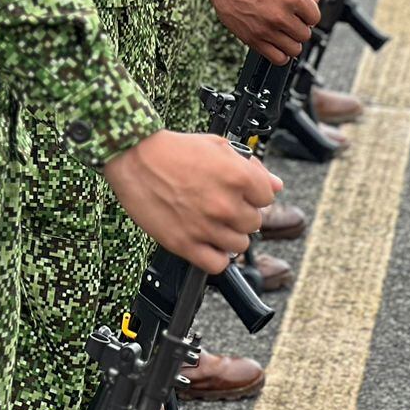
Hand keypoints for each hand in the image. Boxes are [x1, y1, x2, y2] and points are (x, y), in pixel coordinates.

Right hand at [103, 130, 281, 272]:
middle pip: (255, 222)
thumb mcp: (215, 145)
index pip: (268, 197)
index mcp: (237, 176)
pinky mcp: (187, 244)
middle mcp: (226, 204)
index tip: (241, 191)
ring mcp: (207, 226)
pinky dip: (216, 256)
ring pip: (239, 244)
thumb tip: (276, 183)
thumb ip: (250, 165)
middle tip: (220, 202)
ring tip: (210, 219)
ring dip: (229, 233)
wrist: (133, 157)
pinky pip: (218, 264)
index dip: (254, 192)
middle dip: (241, 212)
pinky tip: (206, 239)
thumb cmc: (171, 149)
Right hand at [193, 0, 318, 62]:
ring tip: (282, 32)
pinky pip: (277, 58)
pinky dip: (280, 54)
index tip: (302, 13)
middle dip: (299, 27)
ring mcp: (266, 29)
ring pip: (294, 49)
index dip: (308, 14)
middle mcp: (280, 15)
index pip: (315, 18)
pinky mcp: (252, 39)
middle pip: (305, 35)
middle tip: (290, 21)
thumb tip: (314, 0)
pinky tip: (275, 43)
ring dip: (290, 41)